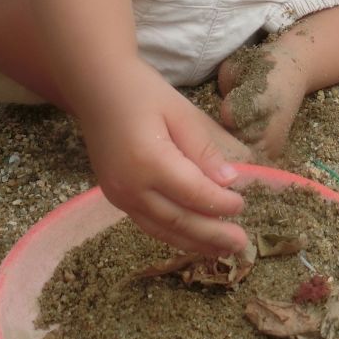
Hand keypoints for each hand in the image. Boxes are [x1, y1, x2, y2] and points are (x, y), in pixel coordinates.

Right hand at [81, 63, 251, 256]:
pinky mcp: (114, 197)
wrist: (95, 87)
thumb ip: (203, 149)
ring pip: (161, 229)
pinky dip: (172, 234)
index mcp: (148, 161)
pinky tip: (192, 238)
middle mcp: (129, 186)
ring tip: (222, 251)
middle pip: (178, 220)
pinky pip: (147, 223)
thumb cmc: (141, 91)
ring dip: (193, 242)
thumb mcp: (180, 112)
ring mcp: (118, 195)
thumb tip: (229, 182)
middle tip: (240, 245)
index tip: (243, 205)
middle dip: (211, 235)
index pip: (193, 193)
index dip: (220, 204)